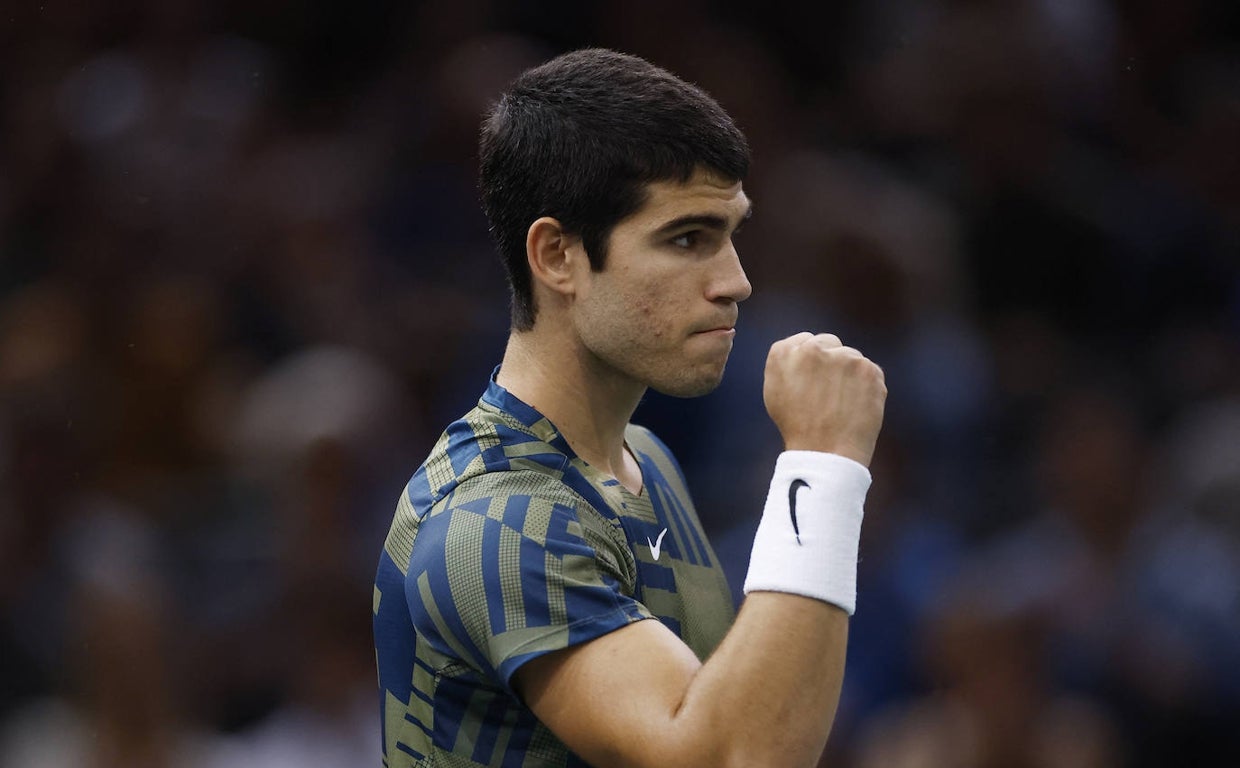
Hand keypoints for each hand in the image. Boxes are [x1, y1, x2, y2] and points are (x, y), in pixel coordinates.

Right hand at [763, 332, 886, 466]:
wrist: (825, 453)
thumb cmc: (797, 426)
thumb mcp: (776, 391)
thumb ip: (788, 362)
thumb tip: (806, 348)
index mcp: (784, 352)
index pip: (805, 341)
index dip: (811, 363)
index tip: (813, 382)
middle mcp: (813, 348)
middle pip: (830, 343)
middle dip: (832, 362)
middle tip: (829, 393)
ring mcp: (843, 357)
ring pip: (851, 357)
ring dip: (850, 374)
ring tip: (841, 405)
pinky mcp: (868, 369)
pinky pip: (870, 371)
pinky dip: (867, 386)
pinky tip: (856, 406)